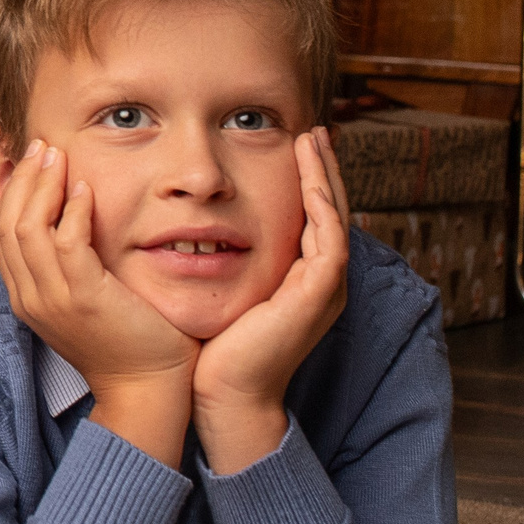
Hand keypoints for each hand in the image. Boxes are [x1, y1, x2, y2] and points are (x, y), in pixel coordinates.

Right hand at [0, 140, 197, 465]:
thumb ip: (71, 266)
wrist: (147, 389)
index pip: (2, 235)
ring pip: (28, 228)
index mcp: (26, 299)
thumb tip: (71, 223)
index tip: (32, 163)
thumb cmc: (127, 343)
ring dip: (41, 186)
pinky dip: (72, 210)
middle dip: (22, 181)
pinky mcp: (83, 297)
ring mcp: (53, 299)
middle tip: (41, 147)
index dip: (13, 194)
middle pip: (6, 225)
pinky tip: (85, 189)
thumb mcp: (85, 301)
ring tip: (57, 156)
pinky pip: (66, 242)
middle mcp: (30, 298)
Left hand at [192, 129, 350, 474]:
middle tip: (314, 130)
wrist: (221, 393)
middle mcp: (319, 281)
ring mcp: (324, 289)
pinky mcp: (318, 296)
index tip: (293, 144)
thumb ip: (215, 257)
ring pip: (336, 219)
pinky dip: (321, 207)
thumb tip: (187, 230)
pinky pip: (329, 242)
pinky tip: (309, 181)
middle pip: (331, 211)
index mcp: (298, 279)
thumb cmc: (211, 346)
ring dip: (326, 177)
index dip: (306, 181)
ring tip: (314, 140)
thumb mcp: (216, 289)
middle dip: (323, 169)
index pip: (310, 217)